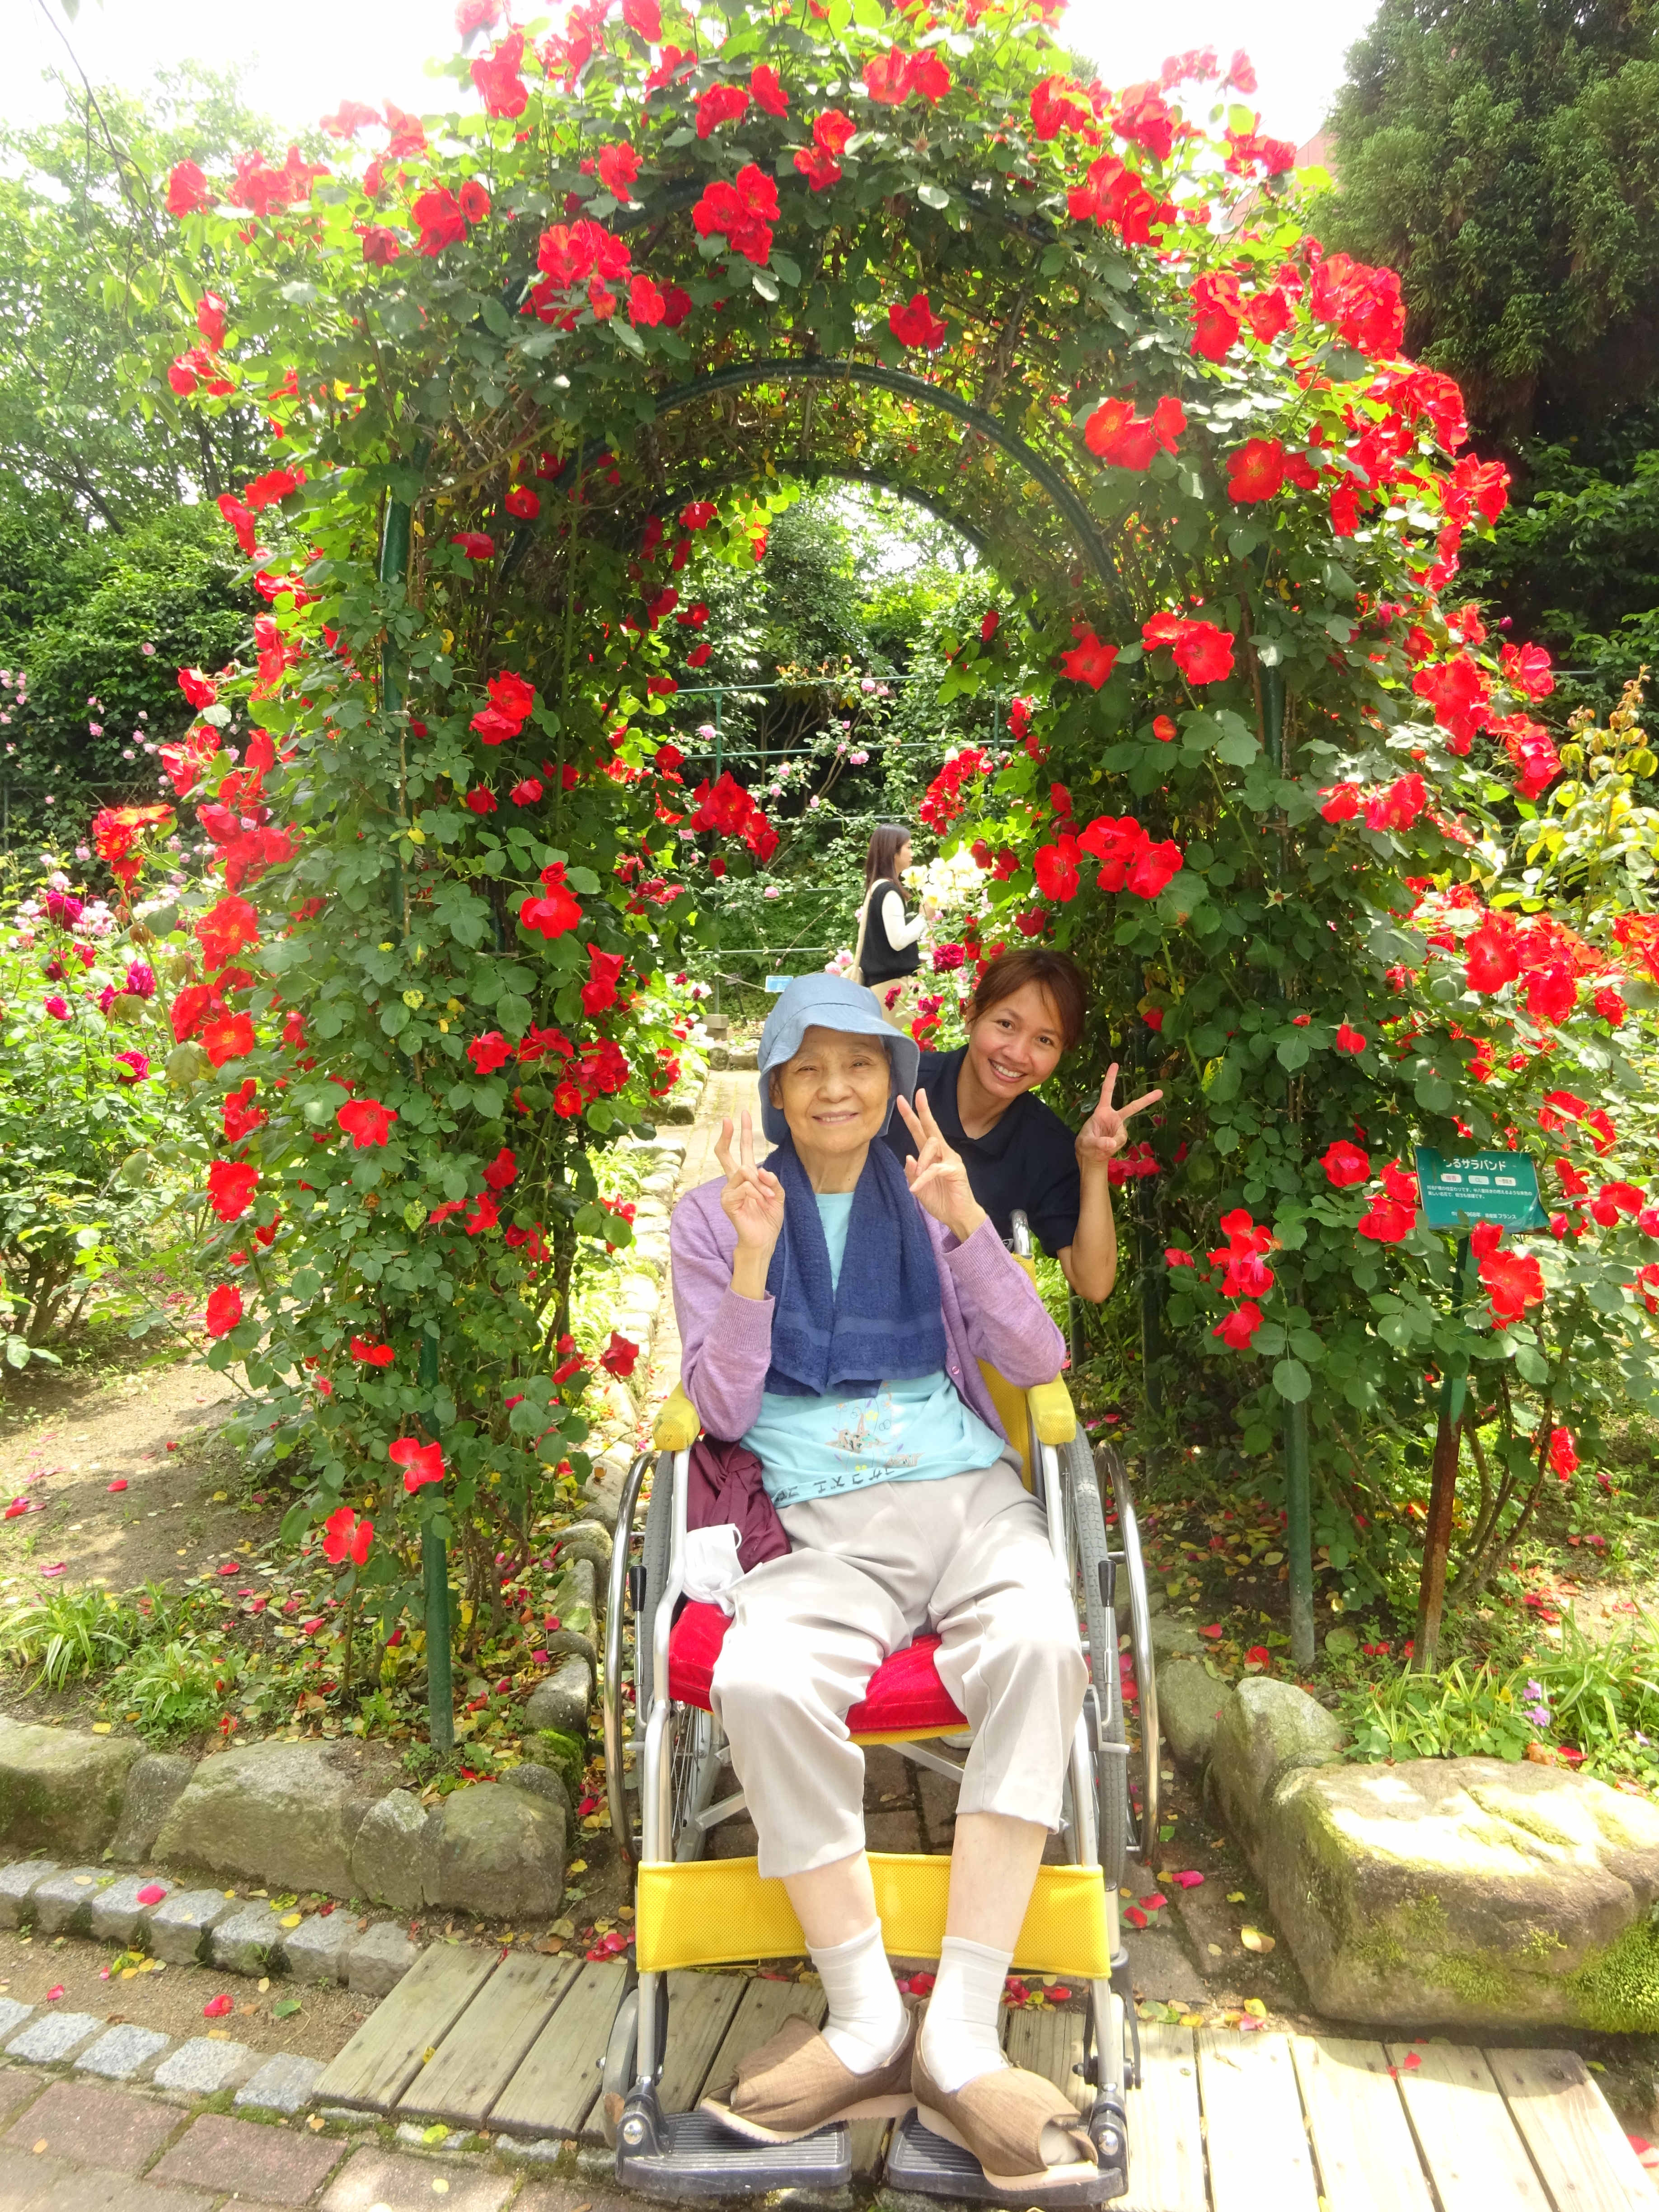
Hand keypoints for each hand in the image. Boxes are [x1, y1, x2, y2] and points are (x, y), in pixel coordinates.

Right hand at [714, 1112, 784, 1262]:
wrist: (763, 1240)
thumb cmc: (768, 1218)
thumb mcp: (778, 1195)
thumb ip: (772, 1181)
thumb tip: (761, 1169)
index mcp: (746, 1177)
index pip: (740, 1151)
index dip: (740, 1134)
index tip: (741, 1115)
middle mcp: (734, 1181)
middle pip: (725, 1153)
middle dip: (729, 1134)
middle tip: (729, 1118)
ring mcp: (728, 1191)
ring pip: (744, 1171)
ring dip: (761, 1183)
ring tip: (769, 1197)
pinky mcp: (727, 1201)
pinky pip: (744, 1187)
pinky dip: (757, 1193)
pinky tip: (762, 1201)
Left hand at [895, 1088, 985, 1242]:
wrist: (957, 1217)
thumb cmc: (940, 1200)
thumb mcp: (918, 1187)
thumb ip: (911, 1173)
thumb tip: (907, 1156)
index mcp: (932, 1155)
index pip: (920, 1131)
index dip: (912, 1116)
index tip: (902, 1099)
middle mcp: (942, 1153)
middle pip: (930, 1128)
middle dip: (922, 1111)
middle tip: (915, 1094)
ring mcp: (951, 1159)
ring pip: (931, 1145)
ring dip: (920, 1161)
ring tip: (917, 1178)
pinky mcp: (956, 1170)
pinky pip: (935, 1168)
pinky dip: (923, 1178)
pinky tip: (917, 1188)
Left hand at [1076, 1065, 1162, 1172]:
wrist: (1091, 1157)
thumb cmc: (1086, 1144)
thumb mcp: (1086, 1143)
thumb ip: (1098, 1142)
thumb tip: (1112, 1143)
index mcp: (1102, 1111)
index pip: (1107, 1092)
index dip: (1111, 1078)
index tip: (1115, 1064)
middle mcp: (1114, 1117)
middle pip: (1132, 1107)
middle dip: (1146, 1100)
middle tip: (1160, 1092)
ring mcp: (1119, 1127)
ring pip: (1121, 1134)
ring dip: (1111, 1142)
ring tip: (1100, 1147)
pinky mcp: (1122, 1137)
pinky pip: (1120, 1141)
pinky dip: (1113, 1146)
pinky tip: (1106, 1149)